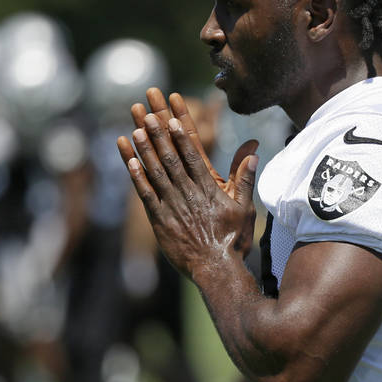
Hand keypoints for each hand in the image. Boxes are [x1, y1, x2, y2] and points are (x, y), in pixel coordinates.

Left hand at [117, 89, 258, 277]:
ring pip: (156, 172)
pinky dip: (137, 177)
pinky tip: (128, 160)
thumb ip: (244, 178)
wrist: (216, 269)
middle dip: (158, 133)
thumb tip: (253, 152)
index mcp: (208, 187)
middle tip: (146, 111)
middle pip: (171, 156)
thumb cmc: (233, 240)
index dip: (181, 131)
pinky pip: (146, 194)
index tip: (172, 112)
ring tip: (134, 128)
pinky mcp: (160, 220)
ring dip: (144, 149)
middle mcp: (189, 193)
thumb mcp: (245, 207)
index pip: (193, 152)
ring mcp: (173, 206)